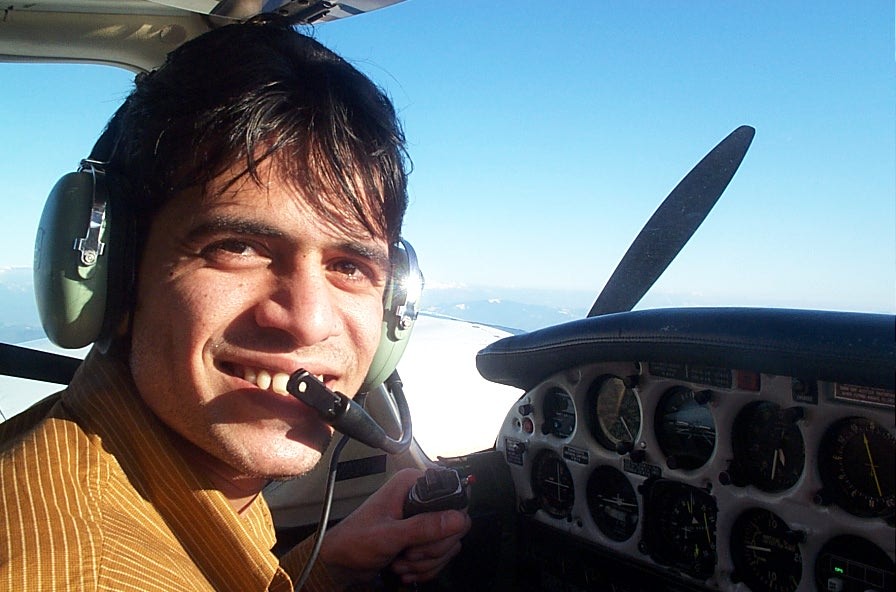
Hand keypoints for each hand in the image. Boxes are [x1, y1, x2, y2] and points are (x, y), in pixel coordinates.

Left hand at [319, 468, 471, 586]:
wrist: (341, 563)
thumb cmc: (354, 541)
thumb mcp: (388, 534)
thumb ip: (423, 527)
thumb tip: (456, 518)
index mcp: (412, 485)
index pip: (454, 498)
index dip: (447, 522)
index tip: (427, 537)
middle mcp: (420, 499)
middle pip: (454, 525)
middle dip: (431, 549)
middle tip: (408, 552)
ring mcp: (423, 520)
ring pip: (449, 544)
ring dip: (425, 562)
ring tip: (401, 561)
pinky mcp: (422, 539)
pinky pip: (440, 556)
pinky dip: (424, 568)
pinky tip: (404, 567)